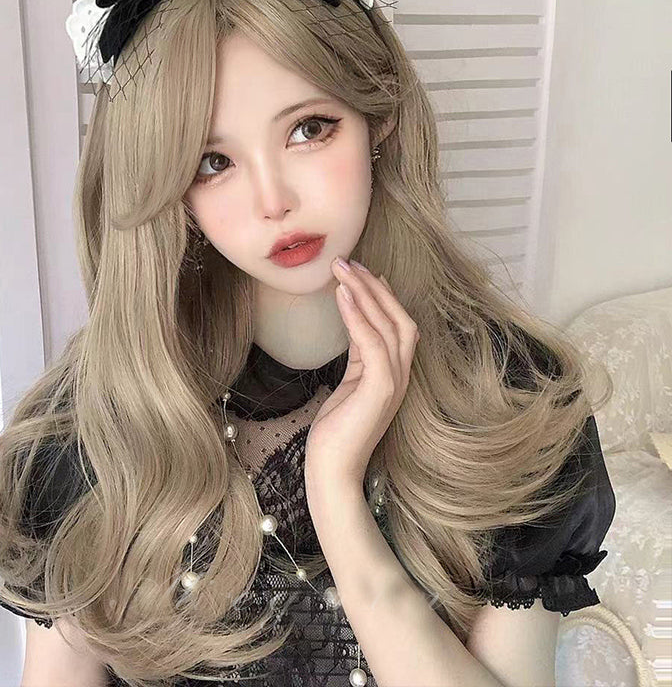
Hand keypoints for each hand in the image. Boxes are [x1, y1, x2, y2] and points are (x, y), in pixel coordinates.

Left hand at [304, 258, 419, 486]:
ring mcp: (394, 383)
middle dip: (374, 286)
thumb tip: (354, 324)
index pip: (396, 325)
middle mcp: (401, 376)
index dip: (383, 296)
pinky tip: (342, 295)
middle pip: (399, 318)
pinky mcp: (380, 390)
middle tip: (348, 261)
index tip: (362, 271)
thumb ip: (358, 356)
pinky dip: (358, 315)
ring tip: (342, 268)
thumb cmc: (336, 432)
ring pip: (389, 325)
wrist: (332, 472)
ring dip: (365, 292)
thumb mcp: (349, 385)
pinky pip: (372, 343)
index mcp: (394, 374)